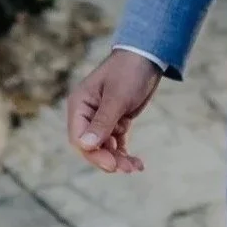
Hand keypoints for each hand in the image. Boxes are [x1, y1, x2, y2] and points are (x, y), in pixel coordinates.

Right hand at [69, 47, 161, 175]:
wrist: (147, 56)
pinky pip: (116, 143)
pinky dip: (125, 152)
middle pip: (91, 146)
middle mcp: (87, 114)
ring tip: (136, 167)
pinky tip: (138, 163)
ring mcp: (101, 118)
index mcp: (80, 105)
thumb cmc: (129, 71)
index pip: (78, 137)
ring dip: (119, 158)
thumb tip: (85, 146)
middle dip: (108, 159)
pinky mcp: (116, 121)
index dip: (93, 153)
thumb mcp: (117, 97)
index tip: (112, 164)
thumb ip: (102, 122)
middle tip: (127, 169)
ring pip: (105, 147)